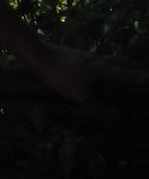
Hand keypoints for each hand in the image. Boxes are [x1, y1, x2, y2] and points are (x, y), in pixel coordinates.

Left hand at [29, 39, 148, 105]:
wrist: (40, 54)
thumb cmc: (60, 74)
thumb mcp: (78, 95)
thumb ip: (96, 108)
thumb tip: (112, 123)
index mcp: (102, 69)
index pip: (127, 74)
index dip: (142, 78)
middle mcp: (99, 60)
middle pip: (122, 63)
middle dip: (135, 69)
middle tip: (146, 74)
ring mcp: (89, 56)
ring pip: (111, 59)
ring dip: (123, 64)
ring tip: (128, 69)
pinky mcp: (79, 56)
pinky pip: (101, 59)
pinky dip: (110, 63)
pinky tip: (103, 68)